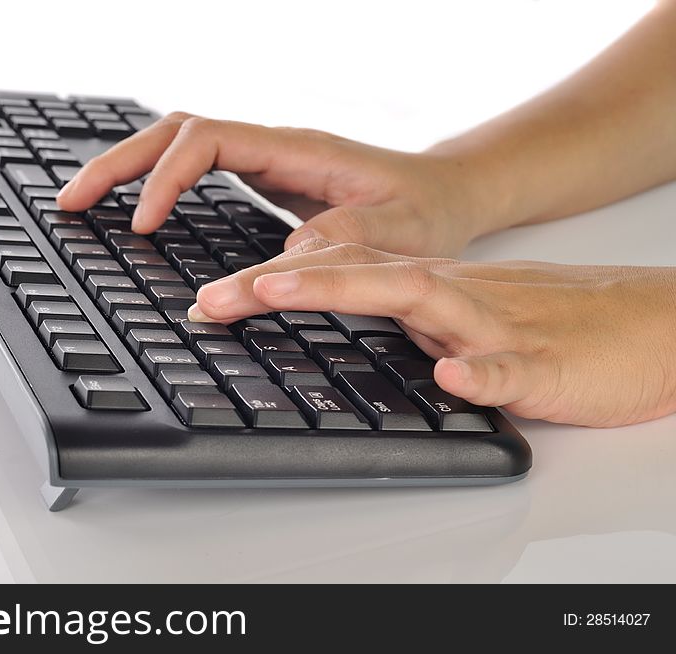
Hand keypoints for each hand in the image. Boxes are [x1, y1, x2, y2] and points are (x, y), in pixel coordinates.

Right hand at [56, 113, 492, 256]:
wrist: (448, 198)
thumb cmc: (424, 214)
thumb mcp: (388, 239)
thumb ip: (324, 256)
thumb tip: (250, 282)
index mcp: (296, 150)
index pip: (206, 141)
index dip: (164, 179)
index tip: (140, 226)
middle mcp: (273, 148)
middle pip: (175, 131)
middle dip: (119, 164)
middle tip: (70, 201)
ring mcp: (266, 162)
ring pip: (179, 145)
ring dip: (129, 169)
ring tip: (83, 201)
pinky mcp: (264, 183)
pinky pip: (196, 170)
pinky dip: (157, 184)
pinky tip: (137, 208)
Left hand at [186, 239, 675, 426]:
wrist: (650, 326)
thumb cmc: (552, 323)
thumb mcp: (459, 317)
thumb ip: (404, 317)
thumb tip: (342, 317)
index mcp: (430, 288)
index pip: (342, 273)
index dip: (273, 282)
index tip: (212, 298)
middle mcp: (454, 295)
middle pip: (358, 277)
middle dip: (280, 284)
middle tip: (213, 298)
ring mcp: (498, 326)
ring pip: (423, 301)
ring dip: (351, 293)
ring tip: (285, 291)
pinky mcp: (547, 365)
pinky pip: (513, 370)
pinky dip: (484, 373)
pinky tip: (456, 377)